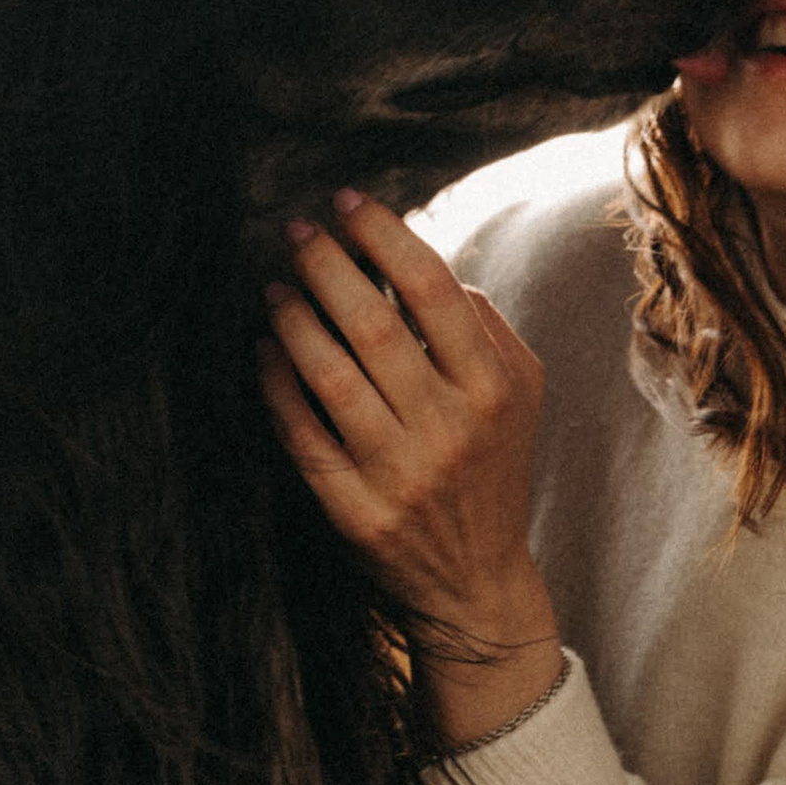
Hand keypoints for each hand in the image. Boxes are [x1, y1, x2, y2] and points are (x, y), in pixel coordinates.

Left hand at [257, 189, 563, 749]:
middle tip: (296, 232)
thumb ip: (486, 327)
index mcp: (494, 389)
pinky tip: (264, 349)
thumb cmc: (492, 467)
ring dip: (294, 320)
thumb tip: (425, 267)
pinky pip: (303, 434)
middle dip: (326, 265)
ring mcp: (400, 473)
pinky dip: (277, 384)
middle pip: (375, 325)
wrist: (476, 582)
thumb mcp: (521, 395)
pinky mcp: (355, 510)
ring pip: (331, 376)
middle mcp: (450, 429)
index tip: (347, 203)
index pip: (433, 290)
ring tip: (274, 287)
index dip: (384, 236)